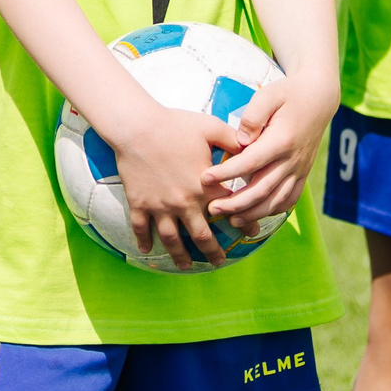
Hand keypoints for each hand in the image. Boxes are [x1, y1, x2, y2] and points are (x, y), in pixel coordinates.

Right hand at [110, 104, 248, 267]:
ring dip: (179, 255)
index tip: (252, 232)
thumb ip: (234, 140)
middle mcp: (184, 203)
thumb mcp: (211, 128)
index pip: (230, 210)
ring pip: (171, 240)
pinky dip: (143, 241)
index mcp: (205, 187)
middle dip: (212, 252)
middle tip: (218, 262)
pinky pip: (141, 228)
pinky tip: (146, 251)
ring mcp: (160, 206)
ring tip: (186, 266)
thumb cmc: (175, 125)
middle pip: (201, 236)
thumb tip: (252, 146)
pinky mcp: (140, 204)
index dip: (245, 222)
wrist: (137, 128)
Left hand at [205, 75, 333, 234]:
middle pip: (262, 188)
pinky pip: (289, 199)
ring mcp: (300, 169)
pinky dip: (272, 210)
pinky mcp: (303, 173)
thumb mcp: (268, 95)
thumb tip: (240, 142)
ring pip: (276, 199)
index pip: (251, 162)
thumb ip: (253, 117)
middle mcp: (293, 159)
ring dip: (253, 213)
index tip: (204, 178)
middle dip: (236, 203)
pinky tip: (255, 214)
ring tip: (231, 219)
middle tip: (212, 208)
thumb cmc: (288, 94)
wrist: (319, 99)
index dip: (227, 173)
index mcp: (283, 139)